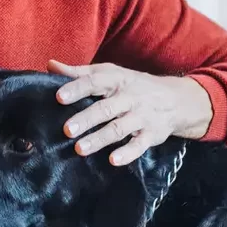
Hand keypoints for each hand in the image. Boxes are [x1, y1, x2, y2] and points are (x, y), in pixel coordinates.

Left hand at [48, 60, 212, 165]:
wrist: (176, 99)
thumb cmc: (132, 85)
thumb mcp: (109, 74)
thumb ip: (79, 73)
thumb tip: (50, 65)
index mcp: (116, 80)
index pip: (94, 82)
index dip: (76, 88)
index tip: (59, 97)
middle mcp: (129, 97)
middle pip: (105, 108)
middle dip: (86, 119)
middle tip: (66, 130)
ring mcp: (141, 116)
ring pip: (119, 128)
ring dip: (99, 139)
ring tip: (79, 149)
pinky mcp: (151, 134)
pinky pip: (139, 145)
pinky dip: (127, 153)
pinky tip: (113, 160)